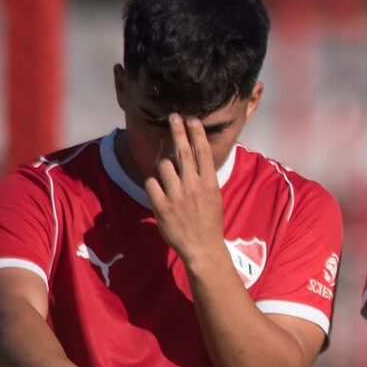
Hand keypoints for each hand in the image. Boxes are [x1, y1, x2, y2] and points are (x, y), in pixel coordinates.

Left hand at [144, 116, 225, 267]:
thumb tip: (192, 156)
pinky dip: (153, 183)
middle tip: (173, 117)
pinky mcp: (161, 206)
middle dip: (178, 131)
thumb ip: (204, 177)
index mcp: (210, 184)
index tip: (191, 119)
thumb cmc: (209, 222)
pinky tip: (159, 189)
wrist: (203, 249)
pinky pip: (151, 183)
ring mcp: (177, 196)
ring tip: (168, 175)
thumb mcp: (215, 197)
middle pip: (183, 152)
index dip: (196, 133)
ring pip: (164, 166)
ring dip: (164, 166)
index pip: (203, 152)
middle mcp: (193, 187)